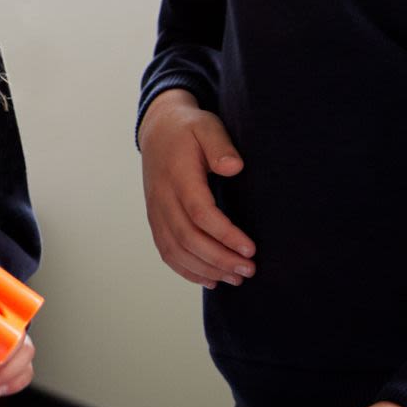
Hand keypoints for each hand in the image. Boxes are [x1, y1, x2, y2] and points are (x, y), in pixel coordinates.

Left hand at [0, 328, 33, 395]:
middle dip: (0, 365)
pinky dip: (14, 385)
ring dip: (7, 377)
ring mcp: (20, 349)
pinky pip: (26, 375)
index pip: (11, 329)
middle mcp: (17, 331)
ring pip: (26, 364)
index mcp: (4, 316)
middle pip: (24, 349)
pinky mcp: (19, 364)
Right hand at [137, 90, 256, 286]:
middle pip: (187, 238)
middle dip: (219, 259)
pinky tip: (210, 280)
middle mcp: (162, 197)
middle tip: (249, 270)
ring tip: (235, 278)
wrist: (158, 130)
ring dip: (205, 269)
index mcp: (177, 175)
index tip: (251, 249)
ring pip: (175, 250)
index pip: (200, 212)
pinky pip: (166, 251)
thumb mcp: (207, 126)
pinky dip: (186, 270)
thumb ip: (220, 145)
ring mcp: (155, 210)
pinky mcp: (155, 219)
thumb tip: (234, 167)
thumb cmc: (188, 129)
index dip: (225, 234)